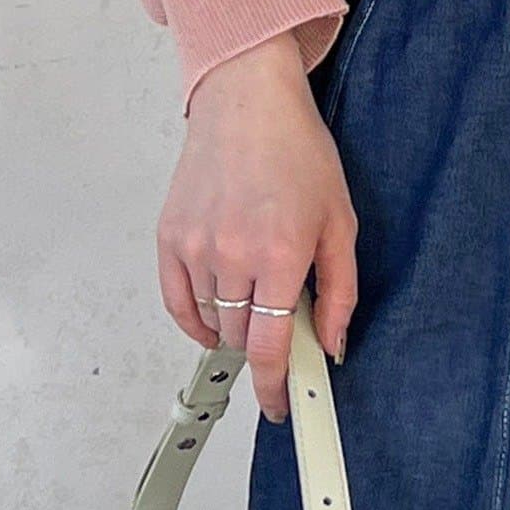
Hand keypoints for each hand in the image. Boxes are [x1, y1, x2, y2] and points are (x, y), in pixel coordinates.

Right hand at [155, 31, 356, 422]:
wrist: (247, 102)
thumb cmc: (296, 150)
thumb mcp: (341, 220)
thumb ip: (340, 290)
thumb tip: (332, 344)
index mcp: (281, 253)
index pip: (272, 347)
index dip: (275, 388)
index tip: (278, 407)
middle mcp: (233, 254)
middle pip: (244, 338)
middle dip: (267, 342)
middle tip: (284, 321)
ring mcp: (195, 247)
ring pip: (214, 322)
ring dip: (238, 323)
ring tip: (258, 285)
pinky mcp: (169, 238)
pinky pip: (178, 303)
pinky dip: (197, 318)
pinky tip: (217, 312)